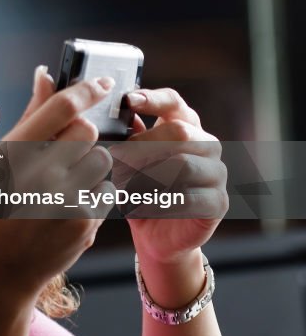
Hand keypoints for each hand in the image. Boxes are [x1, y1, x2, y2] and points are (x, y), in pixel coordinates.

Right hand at [0, 71, 114, 297]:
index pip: (60, 107)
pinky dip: (94, 195)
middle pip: (88, 131)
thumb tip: (45, 74)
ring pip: (102, 160)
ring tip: (66, 185)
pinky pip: (106, 191)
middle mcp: (40, 172)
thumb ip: (30, 117)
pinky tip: (69, 208)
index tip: (103, 81)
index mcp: (14, 152)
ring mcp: (65, 197)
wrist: (0, 269)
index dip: (86, 89)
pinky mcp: (86, 220)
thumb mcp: (1, 161)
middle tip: (65, 155)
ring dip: (91, 167)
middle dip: (83, 138)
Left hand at [111, 88, 227, 264]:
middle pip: (180, 131)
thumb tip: (119, 115)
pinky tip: (140, 207)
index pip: (174, 103)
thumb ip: (129, 138)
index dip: (153, 99)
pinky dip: (157, 202)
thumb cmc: (141, 192)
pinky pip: (187, 197)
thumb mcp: (130, 163)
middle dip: (143, 145)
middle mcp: (207, 146)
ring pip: (183, 164)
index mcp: (186, 127)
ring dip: (148, 175)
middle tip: (117, 159)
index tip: (128, 100)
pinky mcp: (218, 203)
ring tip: (125, 186)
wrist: (157, 236)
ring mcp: (216, 174)